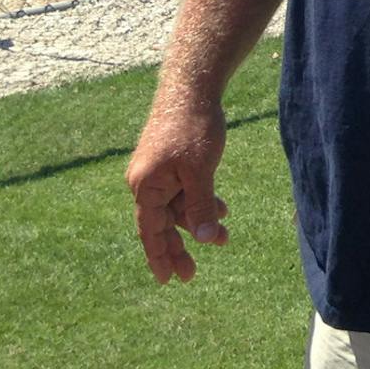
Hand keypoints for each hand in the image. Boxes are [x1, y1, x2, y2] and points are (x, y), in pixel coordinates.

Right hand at [125, 99, 230, 283]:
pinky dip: (200, 201)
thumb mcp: (200, 171)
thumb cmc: (193, 128)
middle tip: (191, 274)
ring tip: (224, 237)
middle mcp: (145, 182)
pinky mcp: (170, 162)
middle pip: (161, 224)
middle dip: (179, 248)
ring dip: (197, 222)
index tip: (167, 280)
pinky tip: (221, 208)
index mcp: (145, 187)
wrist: (192, 88)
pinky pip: (183, 190)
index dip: (159, 257)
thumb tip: (203, 238)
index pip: (150, 232)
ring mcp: (157, 172)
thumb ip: (200, 206)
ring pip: (176, 207)